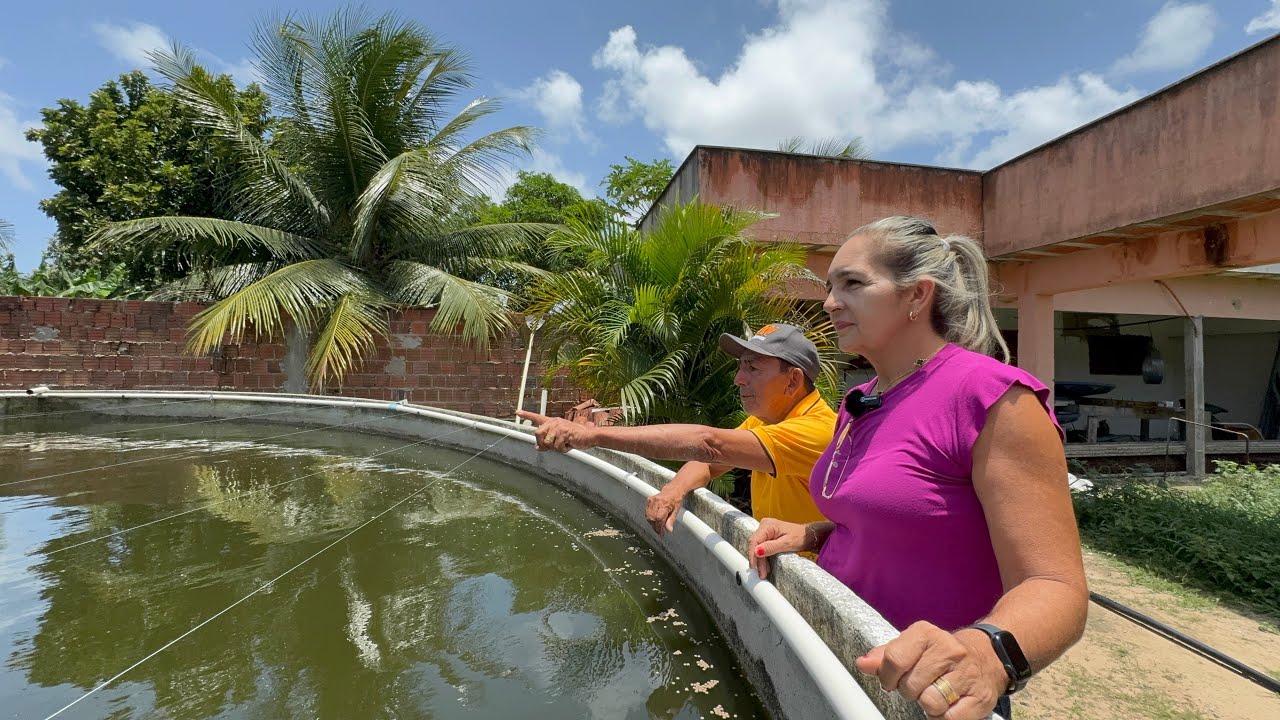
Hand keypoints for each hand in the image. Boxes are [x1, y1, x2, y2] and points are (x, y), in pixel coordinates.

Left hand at [516, 411, 594, 451]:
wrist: (589, 436)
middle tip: (552, 447)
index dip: (526, 415)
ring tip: (564, 444)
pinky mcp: (565, 433)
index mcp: (552, 422)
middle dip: (543, 444)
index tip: (517, 412)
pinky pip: (557, 446)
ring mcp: (560, 427)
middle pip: (537, 434)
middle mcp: (554, 422)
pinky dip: (563, 449)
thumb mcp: (559, 439)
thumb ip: (548, 441)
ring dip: (555, 448)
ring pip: (547, 442)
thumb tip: (537, 448)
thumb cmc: (575, 437)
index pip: (537, 417)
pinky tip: (569, 445)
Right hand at [645, 489, 683, 534]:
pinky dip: (650, 518)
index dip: (659, 527)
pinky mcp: (649, 500)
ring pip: (648, 516)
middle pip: (652, 518)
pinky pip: (647, 512)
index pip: (659, 518)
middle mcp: (657, 501)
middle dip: (655, 527)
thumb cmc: (676, 499)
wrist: (674, 490)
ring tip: (657, 527)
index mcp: (665, 504)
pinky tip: (654, 521)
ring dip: (652, 523)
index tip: (661, 533)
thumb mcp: (676, 511)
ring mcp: (652, 500)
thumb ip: (671, 521)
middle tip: (659, 531)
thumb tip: (668, 530)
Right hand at [746, 518, 808, 578]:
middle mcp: (764, 526)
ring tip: (764, 572)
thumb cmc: (801, 537)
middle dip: (758, 560)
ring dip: (760, 560)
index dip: (752, 554)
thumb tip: (756, 551)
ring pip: (758, 547)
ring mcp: (766, 530)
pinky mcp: (768, 536)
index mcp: (768, 525)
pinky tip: (766, 566)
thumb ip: (771, 547)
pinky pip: (762, 547)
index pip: (754, 540)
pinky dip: (764, 557)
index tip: (754, 566)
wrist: (809, 536)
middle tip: (762, 573)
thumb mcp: (787, 544)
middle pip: (755, 545)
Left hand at [855, 622, 1008, 719]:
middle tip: (919, 685)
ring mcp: (967, 673)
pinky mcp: (981, 696)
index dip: (888, 677)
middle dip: (909, 691)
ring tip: (934, 693)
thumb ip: (885, 656)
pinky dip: (944, 716)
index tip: (891, 681)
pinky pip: (950, 718)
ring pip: (931, 702)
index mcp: (926, 634)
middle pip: (911, 684)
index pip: (895, 659)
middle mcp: (949, 649)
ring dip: (928, 704)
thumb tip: (862, 664)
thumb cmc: (941, 654)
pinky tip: (948, 703)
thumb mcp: (912, 647)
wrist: (987, 656)